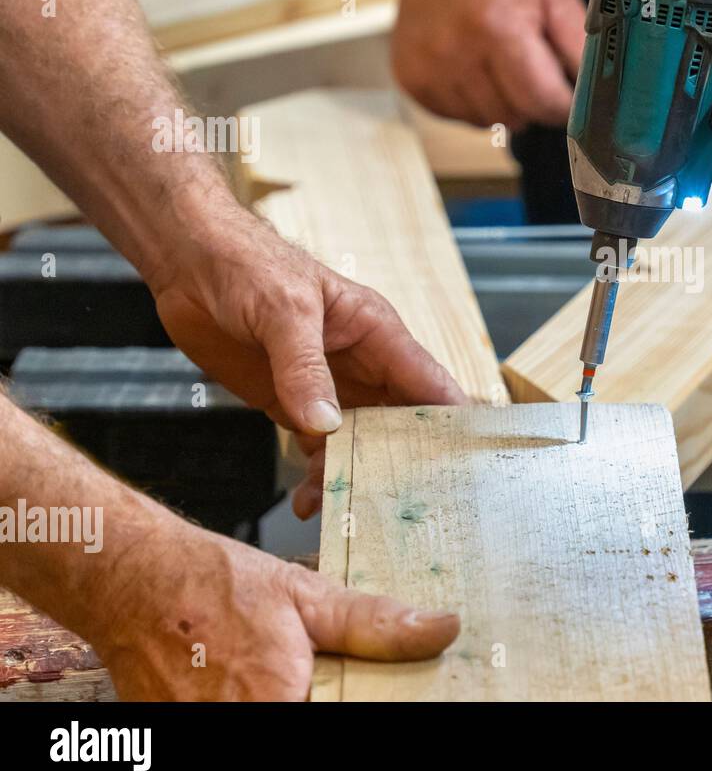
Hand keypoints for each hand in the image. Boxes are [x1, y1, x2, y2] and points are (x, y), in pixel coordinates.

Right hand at [96, 517, 457, 699]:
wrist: (129, 583)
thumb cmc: (212, 586)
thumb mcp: (305, 596)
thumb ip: (374, 623)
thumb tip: (441, 630)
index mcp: (282, 702)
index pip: (351, 714)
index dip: (369, 702)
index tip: (386, 692)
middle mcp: (243, 725)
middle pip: (310, 719)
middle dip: (330, 699)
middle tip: (326, 673)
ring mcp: (207, 735)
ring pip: (276, 725)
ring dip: (295, 700)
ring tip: (282, 671)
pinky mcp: (181, 737)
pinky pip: (239, 727)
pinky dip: (258, 704)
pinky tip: (254, 683)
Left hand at [148, 205, 466, 515]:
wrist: (188, 263)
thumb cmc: (246, 264)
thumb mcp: (282, 311)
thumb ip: (304, 368)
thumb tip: (326, 425)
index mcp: (377, 333)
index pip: (429, 382)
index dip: (452, 422)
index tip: (465, 464)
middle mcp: (362, 365)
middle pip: (401, 423)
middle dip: (404, 462)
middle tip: (402, 506)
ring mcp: (328, 387)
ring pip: (359, 443)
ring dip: (352, 476)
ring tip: (337, 506)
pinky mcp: (293, 404)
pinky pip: (317, 448)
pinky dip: (316, 476)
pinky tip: (307, 499)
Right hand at [384, 0, 586, 130]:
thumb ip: (579, 48)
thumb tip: (594, 96)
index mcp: (500, 29)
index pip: (543, 101)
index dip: (563, 104)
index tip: (567, 94)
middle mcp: (458, 53)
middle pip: (515, 117)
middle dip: (532, 101)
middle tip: (530, 67)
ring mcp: (429, 68)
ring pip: (486, 122)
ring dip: (501, 103)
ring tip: (499, 64)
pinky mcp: (411, 77)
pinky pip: (455, 116)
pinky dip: (471, 101)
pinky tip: (473, 68)